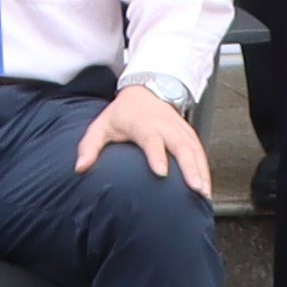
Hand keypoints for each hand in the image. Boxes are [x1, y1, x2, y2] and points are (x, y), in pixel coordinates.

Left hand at [79, 83, 215, 199]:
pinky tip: (206, 188)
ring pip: (194, 150)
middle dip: (189, 168)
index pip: (151, 139)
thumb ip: (89, 147)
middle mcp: (164, 126)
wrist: (145, 91)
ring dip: (201, 171)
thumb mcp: (101, 126)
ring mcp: (179, 129)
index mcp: (141, 123)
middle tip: (195, 188)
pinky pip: (200, 151)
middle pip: (180, 146)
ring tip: (204, 194)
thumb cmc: (122, 114)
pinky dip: (205, 169)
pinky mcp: (188, 133)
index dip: (156, 155)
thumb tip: (80, 168)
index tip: (161, 173)